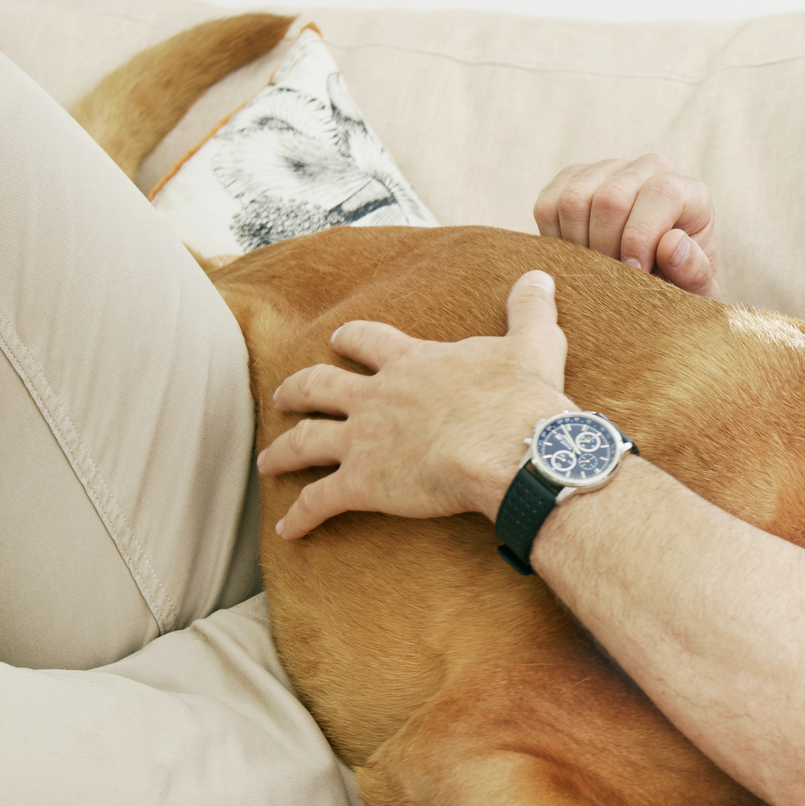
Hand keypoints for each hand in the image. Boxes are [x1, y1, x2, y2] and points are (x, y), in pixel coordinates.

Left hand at [258, 271, 574, 538]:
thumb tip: (539, 276)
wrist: (513, 449)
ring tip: (266, 461)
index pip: (369, 341)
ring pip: (305, 441)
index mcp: (413, 363)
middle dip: (297, 390)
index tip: (339, 340)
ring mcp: (364, 440)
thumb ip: (529, 310)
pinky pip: (320, 501)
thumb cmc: (521, 399)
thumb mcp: (533, 344)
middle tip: (283, 396)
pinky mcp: (363, 484)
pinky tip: (287, 529)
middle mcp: (377, 397)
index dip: (351, 340)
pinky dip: (301, 515)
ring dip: (282, 451)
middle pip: (319, 386)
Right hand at [534, 153, 720, 298]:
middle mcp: (649, 169)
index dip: (641, 235)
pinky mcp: (572, 179)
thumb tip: (672, 243)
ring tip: (596, 271)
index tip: (634, 274)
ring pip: (574, 199)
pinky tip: (576, 259)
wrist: (650, 285)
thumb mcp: (697, 293)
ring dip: (579, 246)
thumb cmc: (678, 288)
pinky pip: (547, 205)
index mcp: (689, 193)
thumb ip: (694, 273)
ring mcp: (608, 169)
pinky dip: (554, 239)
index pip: (661, 192)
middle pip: (611, 198)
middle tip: (611, 279)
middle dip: (606, 247)